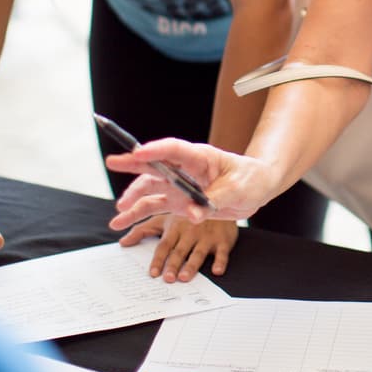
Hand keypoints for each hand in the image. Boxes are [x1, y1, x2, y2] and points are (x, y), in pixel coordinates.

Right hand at [105, 137, 277, 230]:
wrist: (257, 188)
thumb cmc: (251, 180)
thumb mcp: (239, 189)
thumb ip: (214, 200)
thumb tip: (192, 215)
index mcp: (200, 158)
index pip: (175, 150)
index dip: (157, 150)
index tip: (140, 152)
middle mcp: (185, 169)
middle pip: (156, 164)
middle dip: (133, 162)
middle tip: (113, 161)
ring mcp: (180, 185)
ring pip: (150, 187)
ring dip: (133, 195)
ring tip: (119, 208)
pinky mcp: (179, 202)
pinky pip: (154, 206)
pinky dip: (137, 213)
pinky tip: (121, 221)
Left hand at [119, 215, 238, 282]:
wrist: (216, 202)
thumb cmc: (185, 215)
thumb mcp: (163, 218)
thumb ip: (143, 230)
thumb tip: (123, 242)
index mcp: (175, 228)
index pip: (164, 245)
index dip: (158, 259)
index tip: (153, 273)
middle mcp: (190, 232)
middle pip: (180, 251)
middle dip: (173, 264)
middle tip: (168, 278)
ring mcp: (207, 236)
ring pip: (198, 252)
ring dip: (192, 265)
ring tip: (185, 277)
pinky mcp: (223, 239)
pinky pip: (222, 252)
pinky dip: (220, 261)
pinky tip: (217, 270)